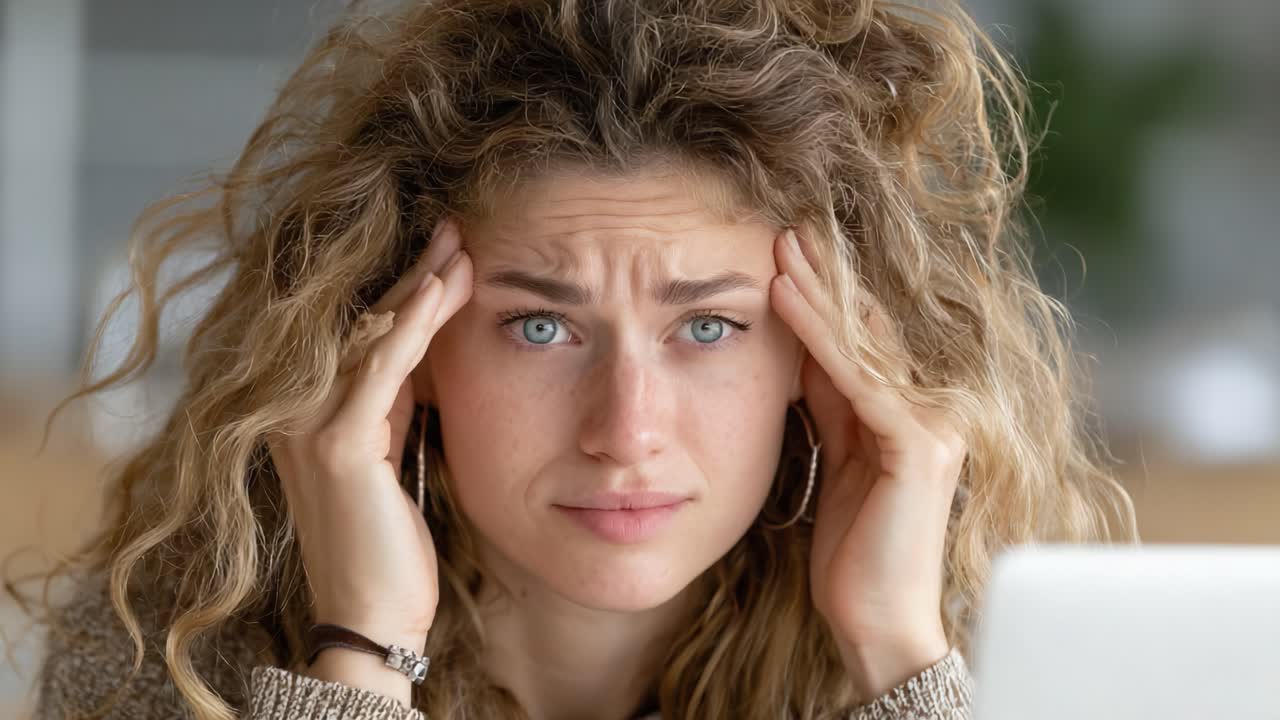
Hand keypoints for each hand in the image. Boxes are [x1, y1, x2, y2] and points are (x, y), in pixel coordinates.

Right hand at [267, 216, 471, 649]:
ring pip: (370, 334)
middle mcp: (295, 408)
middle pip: (359, 320)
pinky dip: (411, 326)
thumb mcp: (387, 446)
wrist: (374, 611)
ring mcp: (308, 425)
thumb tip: (419, 335)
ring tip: (460, 246)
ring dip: (419, 285)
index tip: (444, 247)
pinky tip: (439, 289)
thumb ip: (392, 394)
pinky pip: (380, 370)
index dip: (400, 285)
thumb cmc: (387, 536)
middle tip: (456, 228)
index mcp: (307, 407)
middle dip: (412, 272)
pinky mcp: (336, 445)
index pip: (356, 329)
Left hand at [770, 226, 964, 696]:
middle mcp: (934, 409)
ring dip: (817, 291)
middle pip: (869, 328)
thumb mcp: (837, 457)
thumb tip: (805, 348)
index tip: (787, 250)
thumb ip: (831, 403)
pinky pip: (856, 377)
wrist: (875, 620)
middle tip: (781, 228)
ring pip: (862, 343)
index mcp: (915, 412)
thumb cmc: (854, 548)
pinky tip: (783, 299)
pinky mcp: (916, 445)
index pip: (866, 338)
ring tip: (778, 248)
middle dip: (825, 276)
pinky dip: (818, 334)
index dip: (827, 293)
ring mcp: (932, 424)